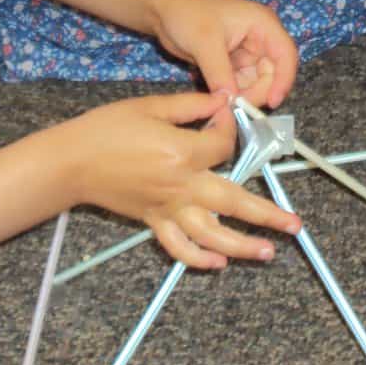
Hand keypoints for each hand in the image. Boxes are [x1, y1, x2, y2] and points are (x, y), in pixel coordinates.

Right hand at [55, 92, 301, 268]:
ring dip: (242, 246)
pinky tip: (218, 263)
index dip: (231, 129)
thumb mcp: (150, 106)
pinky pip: (178, 246)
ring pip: (212, 234)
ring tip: (268, 252)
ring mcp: (167, 208)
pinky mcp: (153, 221)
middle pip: (234, 201)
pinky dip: (198, 258)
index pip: (224, 146)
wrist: (71, 161)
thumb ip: (190, 106)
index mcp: (181, 152)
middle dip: (267, 214)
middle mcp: (180, 185)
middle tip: (294, 225)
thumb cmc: (106, 129)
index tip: (226, 117)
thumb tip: (221, 101)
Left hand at [151, 0, 297, 108]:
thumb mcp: (205, 42)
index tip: (272, 102)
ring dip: (243, 96)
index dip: (284, 80)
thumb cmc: (187, 11)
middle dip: (258, 92)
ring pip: (255, 83)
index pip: (286, 55)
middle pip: (272, 74)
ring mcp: (245, 52)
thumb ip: (220, 74)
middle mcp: (259, 38)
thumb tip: (231, 103)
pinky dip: (231, 94)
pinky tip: (218, 99)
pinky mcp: (231, 63)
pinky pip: (239, 84)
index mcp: (262, 24)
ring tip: (223, 103)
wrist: (161, 7)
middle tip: (237, 107)